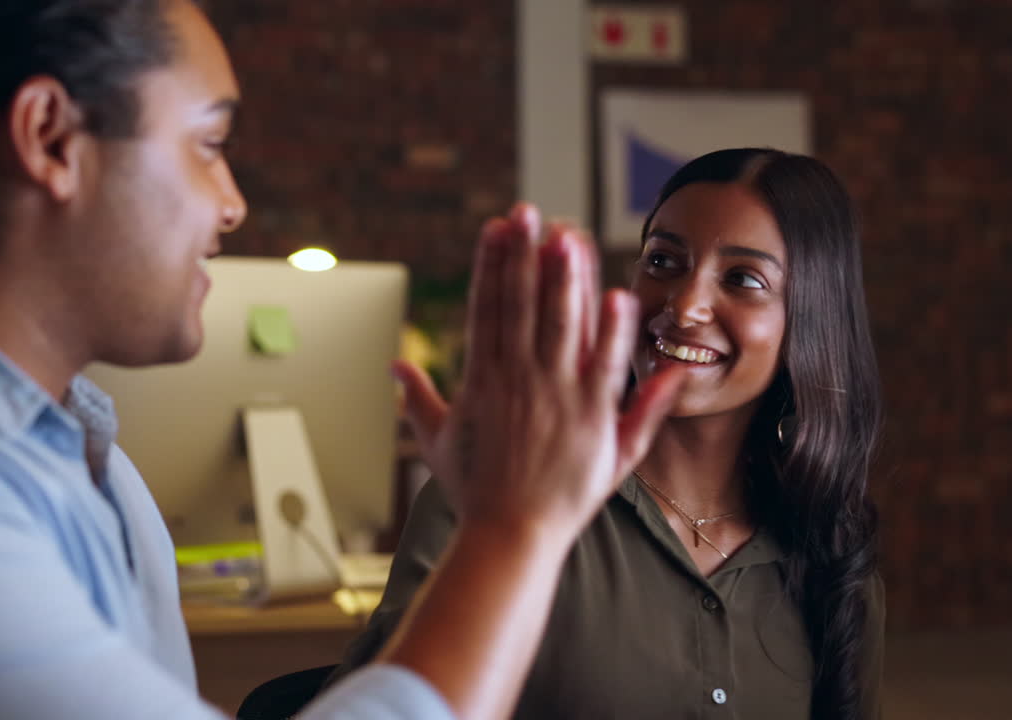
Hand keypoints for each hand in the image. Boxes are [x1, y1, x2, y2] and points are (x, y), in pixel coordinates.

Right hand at [397, 204, 682, 544]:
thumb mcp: (436, 443)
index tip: (497, 227)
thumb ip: (419, 400)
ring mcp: (555, 397)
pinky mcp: (589, 419)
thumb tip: (395, 367)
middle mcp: (518, 381)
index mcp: (482, 380)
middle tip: (529, 211)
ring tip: (566, 235)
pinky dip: (611, 333)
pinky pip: (604, 367)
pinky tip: (615, 294)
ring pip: (560, 325)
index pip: (487, 308)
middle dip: (525, 254)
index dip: (493, 264)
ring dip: (564, 277)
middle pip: (521, 304)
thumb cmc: (474, 493)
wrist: (508, 536)